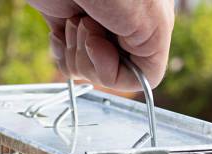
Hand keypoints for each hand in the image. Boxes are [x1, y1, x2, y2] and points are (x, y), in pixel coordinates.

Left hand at [28, 0, 174, 90]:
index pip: (145, 74)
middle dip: (92, 58)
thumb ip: (152, 52)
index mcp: (150, 24)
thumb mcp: (145, 17)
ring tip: (75, 17)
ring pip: (85, 68)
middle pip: (111, 74)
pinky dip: (59, 49)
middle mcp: (125, 27)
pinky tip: (60, 27)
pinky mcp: (68, 21)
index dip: (118, 72)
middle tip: (88, 23)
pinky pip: (66, 58)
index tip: (101, 46)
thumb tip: (146, 79)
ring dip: (74, 50)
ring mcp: (96, 25)